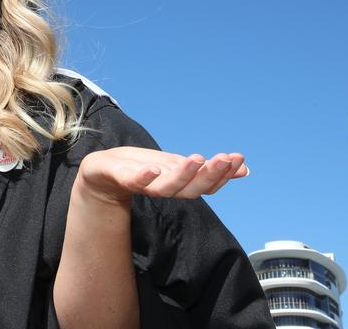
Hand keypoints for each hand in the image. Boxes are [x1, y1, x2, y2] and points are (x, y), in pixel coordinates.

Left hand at [75, 147, 248, 206]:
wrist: (103, 172)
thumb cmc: (143, 168)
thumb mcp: (178, 165)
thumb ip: (206, 170)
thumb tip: (244, 169)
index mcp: (179, 184)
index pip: (206, 185)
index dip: (223, 175)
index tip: (239, 159)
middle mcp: (165, 188)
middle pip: (192, 189)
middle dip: (210, 175)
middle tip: (225, 159)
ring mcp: (144, 185)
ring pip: (167, 188)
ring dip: (183, 175)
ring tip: (198, 159)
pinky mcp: (122, 177)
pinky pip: (134, 181)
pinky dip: (144, 178)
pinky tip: (153, 169)